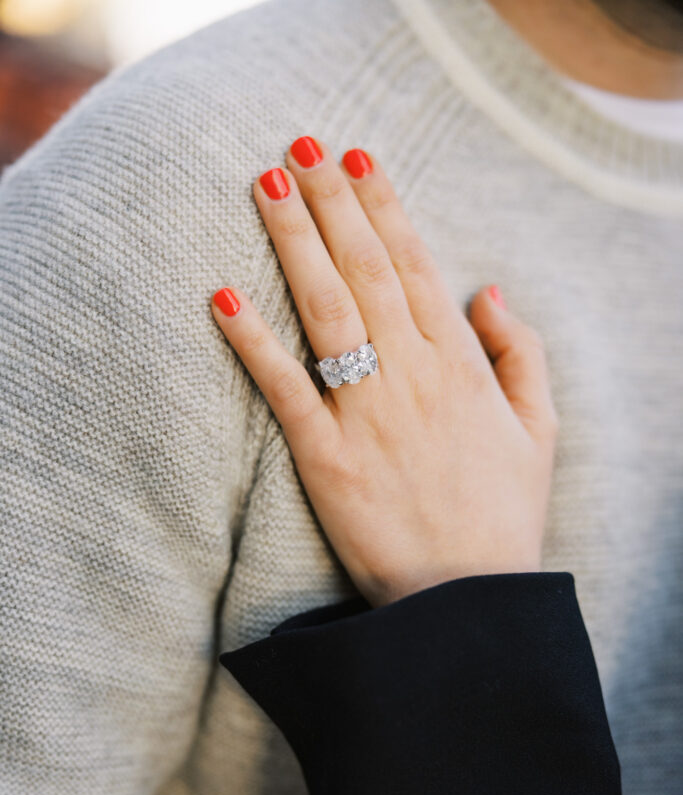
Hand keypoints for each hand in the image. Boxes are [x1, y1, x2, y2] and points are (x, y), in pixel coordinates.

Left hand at [211, 137, 557, 607]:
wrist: (466, 600)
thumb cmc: (503, 515)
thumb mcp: (540, 431)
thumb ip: (519, 354)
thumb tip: (487, 289)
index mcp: (461, 367)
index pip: (417, 268)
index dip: (385, 210)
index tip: (360, 161)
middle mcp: (412, 377)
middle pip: (365, 273)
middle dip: (331, 204)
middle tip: (300, 147)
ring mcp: (366, 415)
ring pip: (326, 312)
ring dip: (294, 244)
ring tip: (265, 186)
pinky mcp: (326, 459)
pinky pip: (285, 389)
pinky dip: (254, 342)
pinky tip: (225, 297)